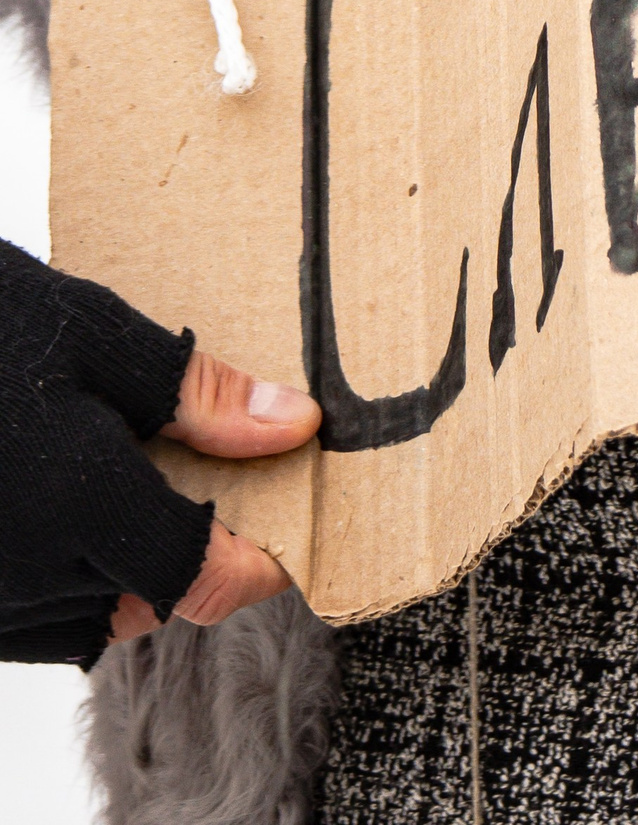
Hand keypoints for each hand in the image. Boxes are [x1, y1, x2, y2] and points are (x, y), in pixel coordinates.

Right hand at [0, 240, 321, 667]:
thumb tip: (291, 426)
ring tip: (132, 489)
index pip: (198, 576)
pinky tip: (64, 512)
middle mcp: (23, 574)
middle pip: (146, 602)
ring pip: (83, 622)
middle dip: (190, 555)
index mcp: (76, 506)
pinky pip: (26, 621)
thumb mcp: (97, 335)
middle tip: (212, 484)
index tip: (288, 537)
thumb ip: (197, 395)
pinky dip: (63, 583)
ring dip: (125, 573)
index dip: (257, 564)